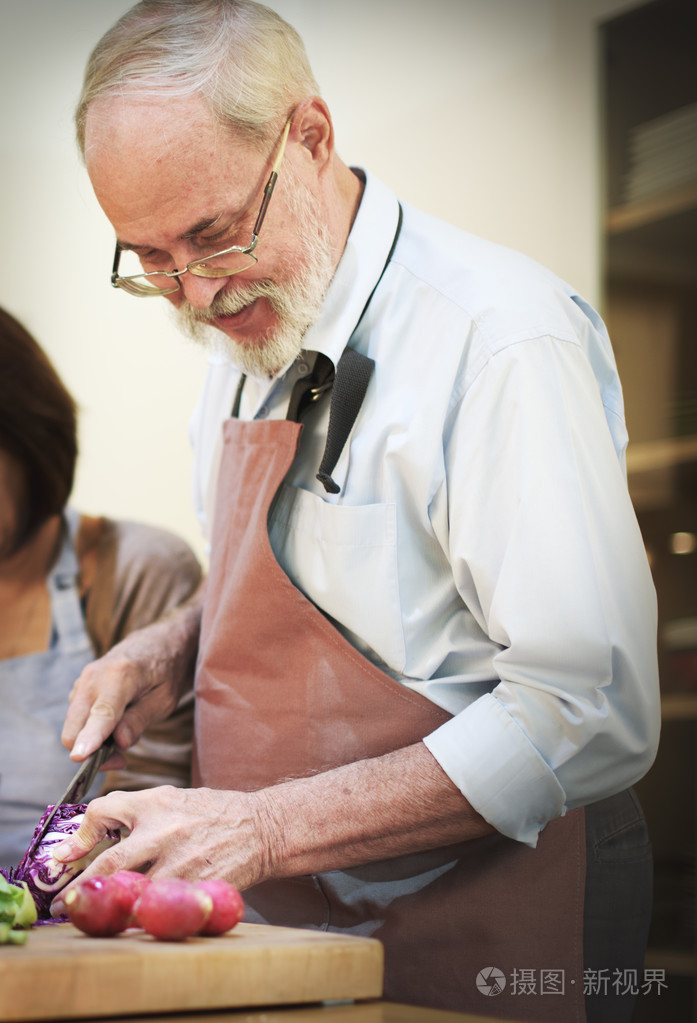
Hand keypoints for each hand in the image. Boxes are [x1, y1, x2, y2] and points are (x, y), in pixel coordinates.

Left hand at [51, 785, 266, 912]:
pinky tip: (135, 922)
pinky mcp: (197, 887)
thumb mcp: (174, 798)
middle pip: (110, 864)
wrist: (261, 827)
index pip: (103, 811)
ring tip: (96, 918)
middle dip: (82, 888)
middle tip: (63, 904)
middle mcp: (165, 831)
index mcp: (156, 803)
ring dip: (112, 908)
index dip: (80, 835)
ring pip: (134, 893)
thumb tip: (94, 832)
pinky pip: (162, 909)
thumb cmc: (214, 813)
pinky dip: (145, 917)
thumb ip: (137, 812)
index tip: (65, 857)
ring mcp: (182, 862)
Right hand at [62, 589, 202, 760]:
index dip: (90, 738)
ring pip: (73, 727)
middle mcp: (94, 676)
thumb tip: (120, 743)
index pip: (102, 714)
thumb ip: (140, 719)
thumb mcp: (165, 699)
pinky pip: (77, 719)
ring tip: (123, 736)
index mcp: (121, 675)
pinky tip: (114, 725)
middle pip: (75, 727)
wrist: (157, 643)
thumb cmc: (166, 670)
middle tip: (121, 758)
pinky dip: (90, 730)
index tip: (79, 757)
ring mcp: (83, 681)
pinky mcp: (79, 688)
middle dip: (91, 752)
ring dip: (92, 742)